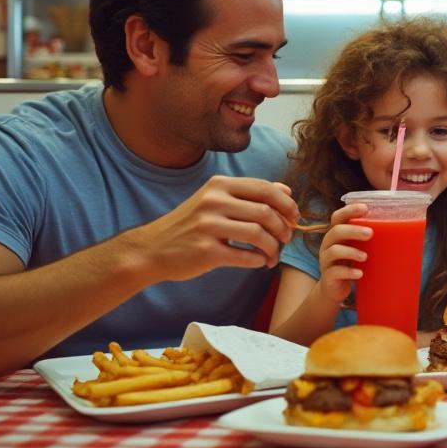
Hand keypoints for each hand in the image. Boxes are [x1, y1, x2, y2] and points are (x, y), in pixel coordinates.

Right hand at [125, 176, 298, 281]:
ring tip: (272, 255)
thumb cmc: (190, 225)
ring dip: (273, 248)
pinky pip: (246, 256)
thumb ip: (249, 193)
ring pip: (259, 234)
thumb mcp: (215, 199)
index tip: (294, 218)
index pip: (265, 189)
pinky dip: (259, 260)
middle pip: (266, 212)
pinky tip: (258, 262)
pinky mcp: (206, 251)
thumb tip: (287, 191)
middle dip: (283, 228)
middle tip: (285, 239)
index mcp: (219, 185)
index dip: (287, 205)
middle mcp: (213, 201)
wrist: (152, 249)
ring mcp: (208, 226)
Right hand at [315, 203, 371, 304]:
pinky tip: (360, 274)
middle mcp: (328, 244)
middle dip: (353, 230)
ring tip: (365, 257)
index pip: (338, 217)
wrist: (335, 289)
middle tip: (370, 233)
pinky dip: (349, 272)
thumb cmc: (351, 263)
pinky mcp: (328, 277)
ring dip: (351, 252)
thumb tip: (405, 232)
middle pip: (336, 231)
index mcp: (337, 234)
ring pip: (334, 251)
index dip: (349, 210)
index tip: (365, 208)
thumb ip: (369, 239)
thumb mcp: (358, 248)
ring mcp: (326, 260)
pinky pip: (336, 272)